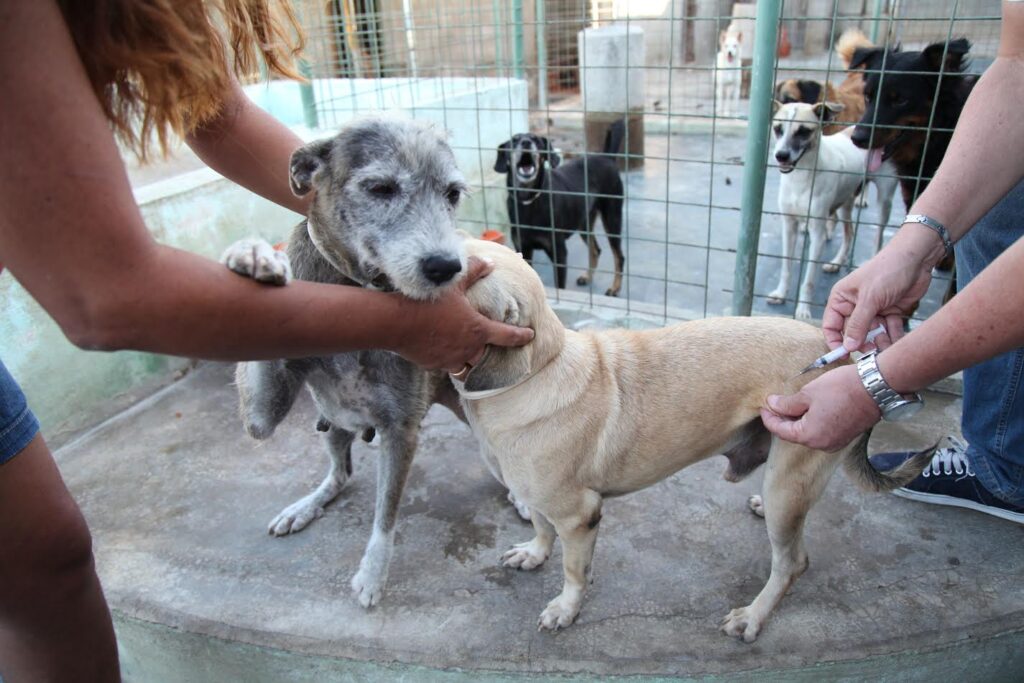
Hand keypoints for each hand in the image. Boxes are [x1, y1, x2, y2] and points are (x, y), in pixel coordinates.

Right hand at [390, 256, 533, 370]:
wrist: (396, 322)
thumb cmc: (428, 301)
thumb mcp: (454, 283)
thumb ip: (474, 271)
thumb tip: (490, 262)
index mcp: (478, 330)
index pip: (507, 336)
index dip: (521, 335)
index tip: (530, 336)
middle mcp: (468, 349)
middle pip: (486, 358)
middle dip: (489, 354)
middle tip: (491, 349)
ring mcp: (450, 359)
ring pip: (466, 367)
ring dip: (469, 362)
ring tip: (467, 356)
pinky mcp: (433, 365)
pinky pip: (445, 365)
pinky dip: (447, 360)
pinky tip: (442, 352)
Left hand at [760, 365, 880, 450]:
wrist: (876, 387)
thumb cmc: (841, 389)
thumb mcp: (808, 394)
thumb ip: (787, 404)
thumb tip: (772, 404)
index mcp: (809, 436)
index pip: (780, 431)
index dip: (769, 418)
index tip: (764, 406)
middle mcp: (822, 445)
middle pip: (794, 434)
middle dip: (783, 419)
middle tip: (775, 403)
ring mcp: (836, 442)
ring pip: (809, 433)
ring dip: (798, 421)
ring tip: (791, 404)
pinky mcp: (845, 436)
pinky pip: (822, 432)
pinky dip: (812, 422)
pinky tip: (809, 408)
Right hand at [822, 240, 935, 352]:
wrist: (917, 259)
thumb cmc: (887, 271)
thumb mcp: (869, 299)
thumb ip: (858, 324)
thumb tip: (848, 347)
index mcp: (842, 299)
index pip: (831, 325)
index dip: (836, 342)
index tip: (844, 355)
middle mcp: (855, 306)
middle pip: (853, 333)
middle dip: (862, 344)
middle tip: (872, 353)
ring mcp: (873, 310)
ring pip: (872, 334)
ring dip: (880, 342)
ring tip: (888, 347)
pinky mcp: (890, 312)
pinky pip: (889, 330)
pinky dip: (893, 337)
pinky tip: (899, 342)